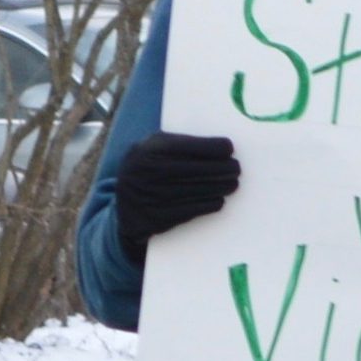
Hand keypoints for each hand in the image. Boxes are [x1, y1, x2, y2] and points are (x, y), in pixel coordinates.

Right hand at [115, 132, 238, 263]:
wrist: (124, 204)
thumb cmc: (147, 168)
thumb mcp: (152, 148)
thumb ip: (177, 143)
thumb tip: (217, 145)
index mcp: (146, 151)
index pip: (186, 147)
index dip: (211, 147)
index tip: (229, 147)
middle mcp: (146, 173)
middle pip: (194, 170)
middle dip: (221, 168)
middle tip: (236, 168)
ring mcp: (150, 196)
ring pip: (195, 191)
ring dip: (220, 187)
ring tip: (233, 184)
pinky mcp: (156, 218)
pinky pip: (190, 210)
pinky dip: (209, 204)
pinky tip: (219, 200)